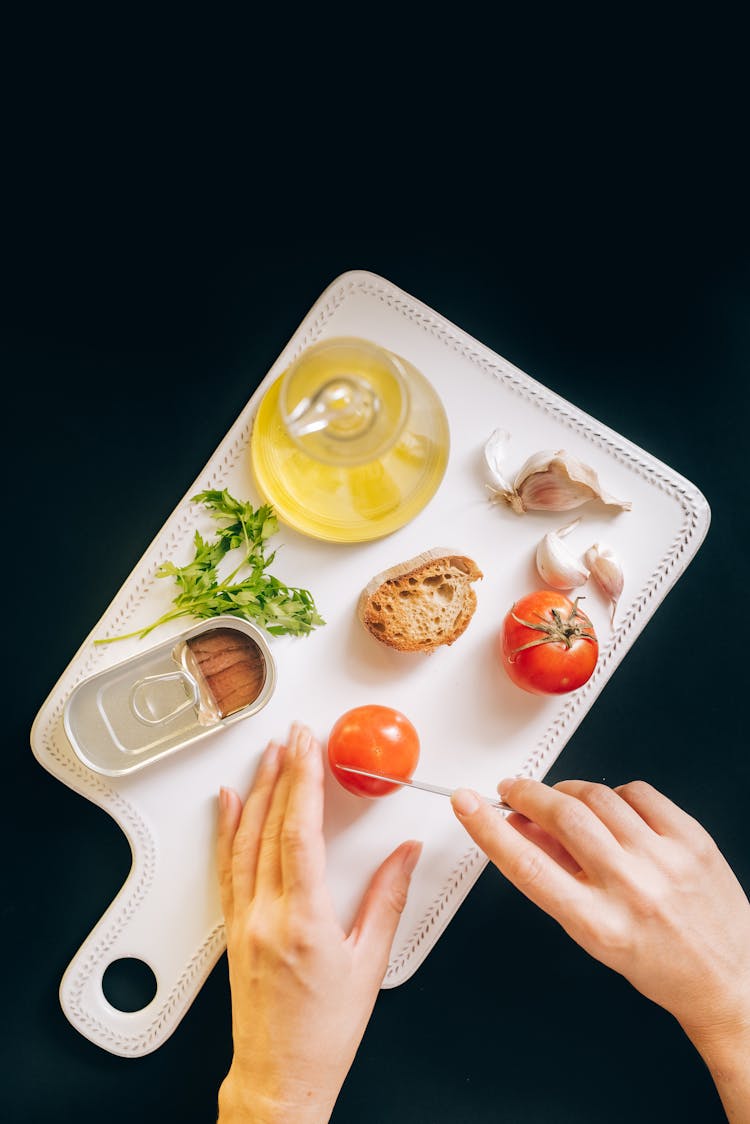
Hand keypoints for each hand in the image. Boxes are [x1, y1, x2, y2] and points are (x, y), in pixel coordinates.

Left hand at [216, 722, 421, 1123]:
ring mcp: (244, 919)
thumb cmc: (325, 1033)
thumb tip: (406, 854)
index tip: (309, 746)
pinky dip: (228, 829)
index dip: (304, 781)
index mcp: (304, 921)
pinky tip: (230, 804)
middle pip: (271, 826)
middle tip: (294, 735)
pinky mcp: (234, 928)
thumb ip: (388, 899)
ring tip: (268, 755)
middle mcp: (266, 915)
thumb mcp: (370, 964)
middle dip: (284, 772)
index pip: (299, 832)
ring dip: (258, 791)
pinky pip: (227, 866)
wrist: (280, 1077)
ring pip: (245, 840)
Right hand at [451, 777, 749, 1116]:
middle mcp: (632, 889)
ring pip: (597, 796)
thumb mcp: (592, 932)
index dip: (488, 829)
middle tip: (514, 791)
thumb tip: (519, 830)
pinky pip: (638, 792)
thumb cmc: (660, 965)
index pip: (528, 866)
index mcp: (599, 924)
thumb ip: (553, 878)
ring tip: (561, 801)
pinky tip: (611, 808)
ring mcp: (665, 859)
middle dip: (527, 794)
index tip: (468, 804)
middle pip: (562, 817)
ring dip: (566, 791)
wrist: (730, 978)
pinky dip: (613, 793)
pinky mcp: (691, 839)